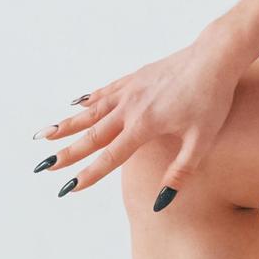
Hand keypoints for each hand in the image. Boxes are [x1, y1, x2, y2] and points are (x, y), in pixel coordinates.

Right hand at [36, 29, 253, 210]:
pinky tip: (75, 105)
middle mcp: (131, 107)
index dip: (89, 174)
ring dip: (67, 125)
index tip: (69, 188)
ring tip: (44, 135)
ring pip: (91, 111)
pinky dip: (88, 100)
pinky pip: (105, 92)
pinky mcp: (135, 77)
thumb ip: (181, 172)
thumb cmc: (212, 100)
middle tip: (43, 167)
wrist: (214, 57)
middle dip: (66, 152)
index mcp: (145, 125)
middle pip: (92, 134)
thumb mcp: (202, 141)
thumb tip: (162, 201)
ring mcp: (131, 90)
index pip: (110, 156)